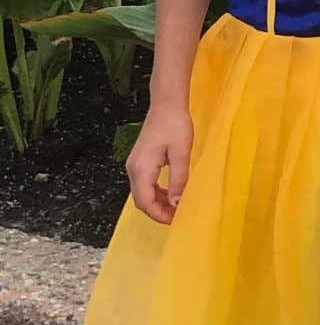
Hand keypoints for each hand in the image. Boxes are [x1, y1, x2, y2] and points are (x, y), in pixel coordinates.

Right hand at [126, 100, 194, 223]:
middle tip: (178, 216)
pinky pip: (144, 183)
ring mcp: (134, 164)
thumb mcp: (181, 154)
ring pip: (142, 192)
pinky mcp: (139, 160)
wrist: (166, 104)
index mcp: (142, 169)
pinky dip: (156, 192)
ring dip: (157, 202)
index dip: (159, 215)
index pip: (145, 202)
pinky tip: (171, 192)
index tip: (175, 220)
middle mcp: (133, 169)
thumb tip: (177, 203)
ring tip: (177, 206)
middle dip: (158, 211)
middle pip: (141, 200)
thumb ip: (178, 180)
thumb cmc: (175, 125)